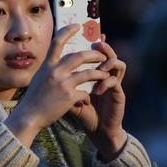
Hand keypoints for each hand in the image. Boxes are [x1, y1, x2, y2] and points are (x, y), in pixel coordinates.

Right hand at [4, 24, 108, 147]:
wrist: (29, 116)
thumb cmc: (34, 98)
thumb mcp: (39, 78)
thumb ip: (51, 70)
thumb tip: (62, 62)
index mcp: (47, 65)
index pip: (57, 42)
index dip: (68, 31)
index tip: (77, 26)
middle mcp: (55, 71)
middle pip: (80, 56)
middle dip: (94, 55)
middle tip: (102, 56)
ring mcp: (63, 84)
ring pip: (89, 73)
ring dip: (100, 73)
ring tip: (105, 74)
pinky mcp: (69, 97)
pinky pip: (86, 93)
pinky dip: (89, 96)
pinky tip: (88, 100)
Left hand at [70, 34, 127, 161]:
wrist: (99, 132)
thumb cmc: (86, 115)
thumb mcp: (71, 100)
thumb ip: (63, 87)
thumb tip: (47, 76)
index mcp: (95, 74)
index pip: (97, 54)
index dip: (95, 43)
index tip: (91, 34)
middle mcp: (106, 76)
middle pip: (109, 54)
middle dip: (103, 47)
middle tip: (97, 43)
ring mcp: (114, 83)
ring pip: (118, 63)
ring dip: (109, 62)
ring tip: (101, 66)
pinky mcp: (119, 94)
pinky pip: (115, 81)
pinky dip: (106, 82)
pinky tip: (97, 90)